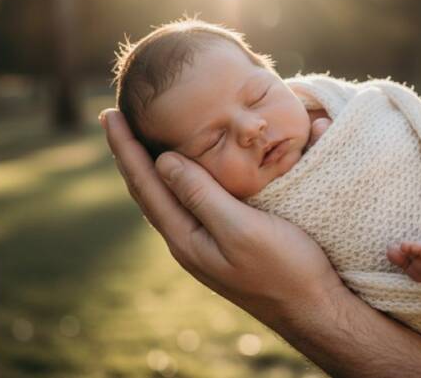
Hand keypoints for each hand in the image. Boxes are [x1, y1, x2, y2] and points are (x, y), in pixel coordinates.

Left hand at [101, 108, 420, 377]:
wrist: (312, 307)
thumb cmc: (284, 267)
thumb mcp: (241, 228)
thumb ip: (201, 195)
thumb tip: (163, 162)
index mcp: (185, 237)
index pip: (145, 184)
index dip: (126, 148)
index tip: (109, 114)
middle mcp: (187, 241)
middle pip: (147, 189)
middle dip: (129, 153)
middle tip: (113, 118)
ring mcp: (204, 244)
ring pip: (165, 196)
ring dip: (148, 165)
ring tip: (137, 139)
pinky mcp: (223, 242)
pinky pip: (186, 202)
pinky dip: (175, 178)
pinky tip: (180, 171)